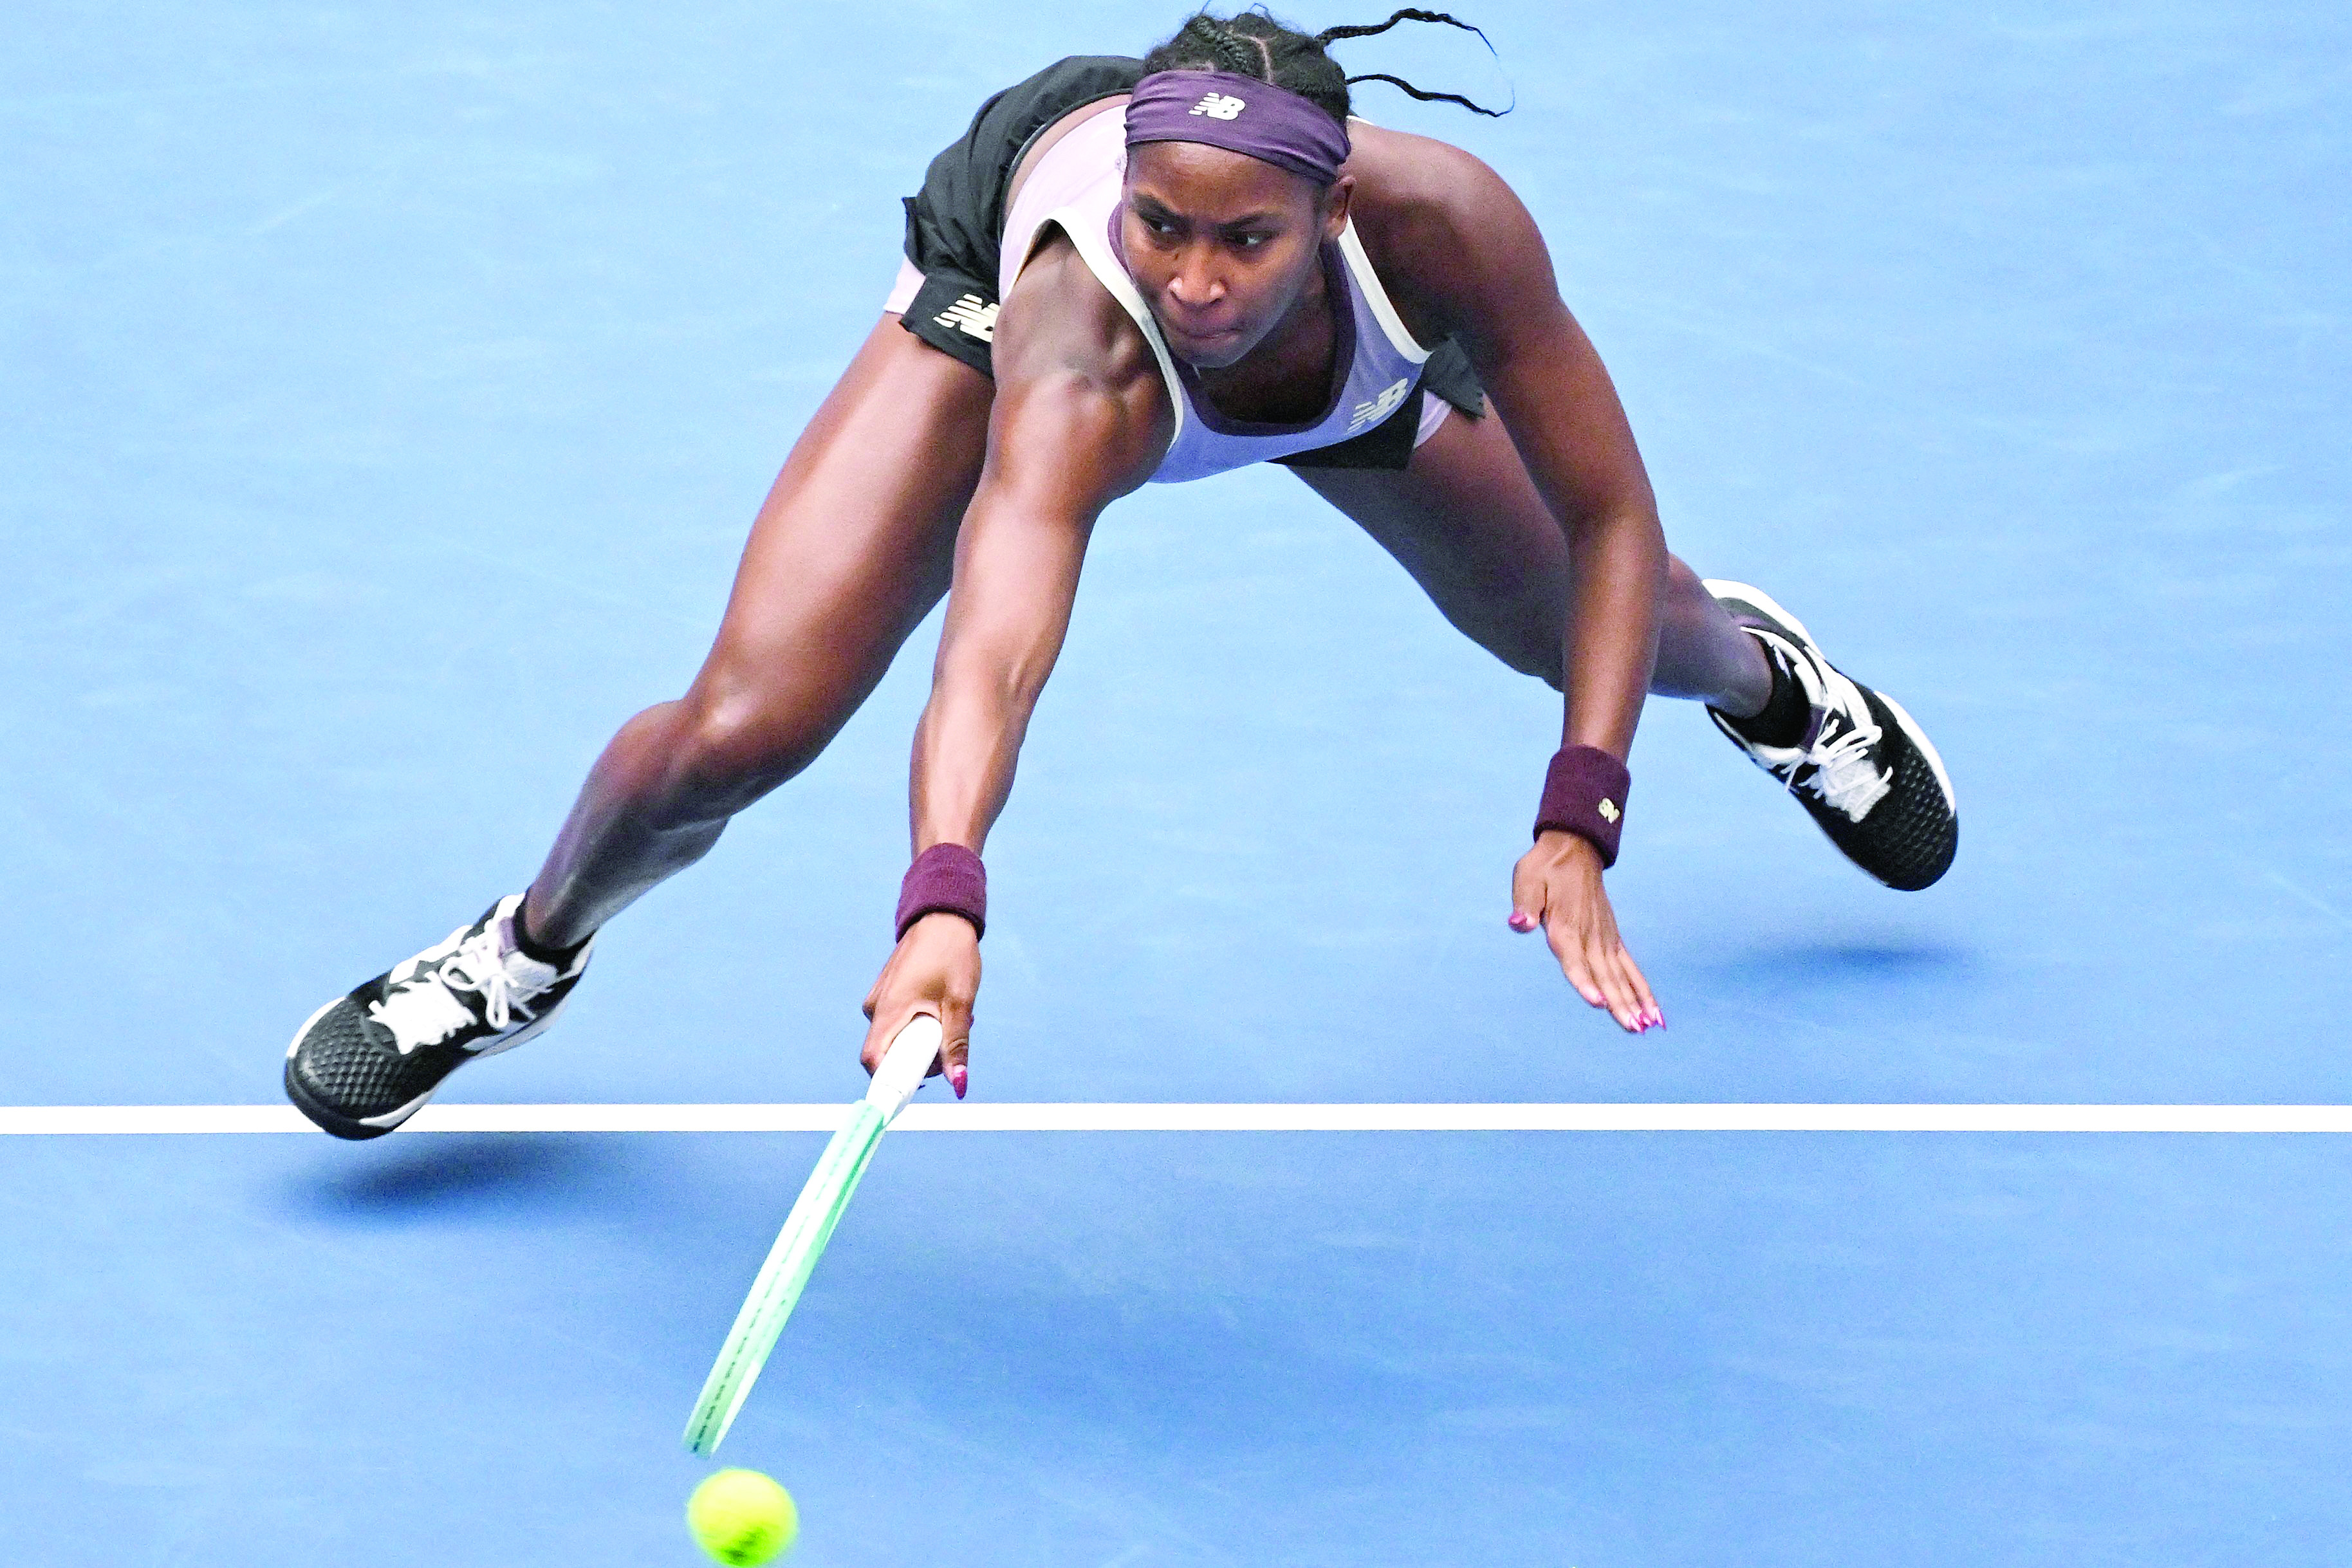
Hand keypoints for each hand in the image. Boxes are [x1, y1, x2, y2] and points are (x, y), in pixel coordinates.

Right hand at [861, 912, 980, 1096]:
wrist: (942, 919)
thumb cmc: (951, 955)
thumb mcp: (960, 1003)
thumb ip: (956, 1045)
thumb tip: (958, 1083)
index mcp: (889, 1011)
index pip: (875, 1062)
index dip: (891, 1083)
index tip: (917, 1089)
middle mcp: (876, 1009)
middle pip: (890, 1055)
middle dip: (921, 1058)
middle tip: (950, 1041)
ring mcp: (879, 1001)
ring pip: (899, 1039)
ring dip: (925, 1040)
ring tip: (952, 1016)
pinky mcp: (886, 996)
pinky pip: (899, 1024)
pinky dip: (920, 1025)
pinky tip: (941, 1008)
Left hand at [1509, 830, 1661, 1032]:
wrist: (1574, 848)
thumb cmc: (1545, 867)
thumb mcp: (1527, 879)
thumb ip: (1525, 905)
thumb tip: (1519, 923)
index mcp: (1565, 926)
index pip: (1574, 960)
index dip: (1584, 983)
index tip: (1598, 1003)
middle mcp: (1589, 936)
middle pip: (1604, 975)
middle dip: (1618, 1003)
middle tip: (1633, 1027)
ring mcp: (1604, 938)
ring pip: (1621, 975)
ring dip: (1636, 1000)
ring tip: (1649, 1025)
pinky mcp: (1612, 937)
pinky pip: (1630, 966)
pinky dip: (1641, 987)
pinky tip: (1653, 1011)